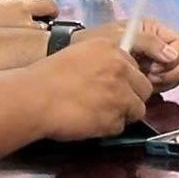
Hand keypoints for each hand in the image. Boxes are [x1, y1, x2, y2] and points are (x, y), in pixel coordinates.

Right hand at [34, 40, 153, 140]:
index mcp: (111, 49)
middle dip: (131, 97)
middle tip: (111, 104)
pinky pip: (120, 127)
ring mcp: (120, 94)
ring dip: (122, 114)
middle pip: (144, 88)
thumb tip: (115, 75)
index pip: (135, 67)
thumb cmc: (47, 77)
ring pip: (137, 109)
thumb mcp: (78, 55)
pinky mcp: (114, 118)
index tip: (115, 87)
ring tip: (99, 114)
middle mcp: (121, 69)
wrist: (34, 98)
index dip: (126, 80)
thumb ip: (103, 62)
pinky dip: (108, 128)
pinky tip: (90, 122)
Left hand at [72, 19, 178, 91]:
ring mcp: (153, 65)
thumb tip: (172, 55)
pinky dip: (154, 90)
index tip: (154, 66)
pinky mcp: (147, 81)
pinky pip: (162, 87)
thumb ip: (148, 42)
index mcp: (153, 31)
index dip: (172, 57)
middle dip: (168, 72)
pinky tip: (137, 90)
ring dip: (161, 82)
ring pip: (174, 76)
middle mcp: (157, 47)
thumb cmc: (92, 44)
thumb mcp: (118, 37)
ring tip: (140, 82)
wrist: (73, 63)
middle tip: (148, 76)